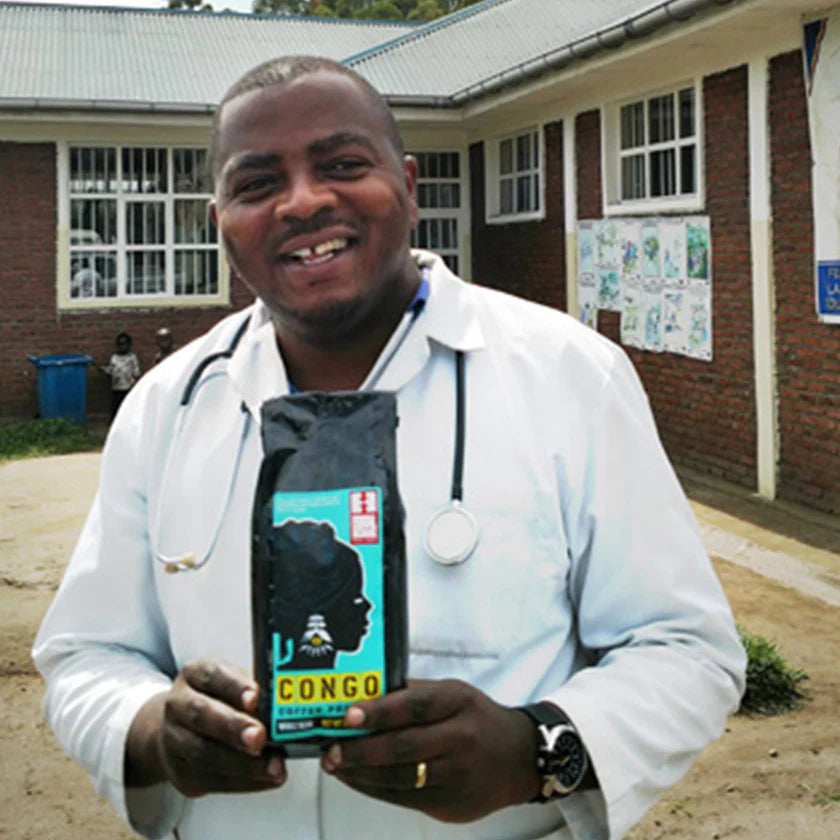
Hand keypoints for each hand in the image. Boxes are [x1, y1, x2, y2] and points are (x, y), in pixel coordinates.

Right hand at [125, 659, 286, 796]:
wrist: (176, 729)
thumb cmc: (216, 700)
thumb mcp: (233, 683)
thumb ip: (254, 690)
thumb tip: (285, 702)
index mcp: (194, 674)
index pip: (212, 675)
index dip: (235, 686)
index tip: (256, 697)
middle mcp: (178, 705)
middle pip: (201, 714)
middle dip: (233, 727)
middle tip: (260, 737)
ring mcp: (173, 740)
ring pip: (203, 753)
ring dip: (242, 763)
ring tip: (273, 766)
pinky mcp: (180, 773)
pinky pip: (210, 780)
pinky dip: (242, 781)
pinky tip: (264, 778)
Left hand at [320, 679, 540, 822]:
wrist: (519, 758)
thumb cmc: (478, 719)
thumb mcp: (453, 692)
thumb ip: (413, 692)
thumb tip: (365, 694)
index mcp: (459, 703)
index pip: (414, 706)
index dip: (379, 711)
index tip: (349, 714)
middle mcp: (461, 739)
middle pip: (404, 747)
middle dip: (361, 750)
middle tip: (332, 749)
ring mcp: (458, 776)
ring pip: (400, 778)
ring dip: (361, 774)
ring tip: (337, 765)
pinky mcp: (452, 805)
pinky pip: (405, 799)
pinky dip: (375, 790)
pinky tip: (358, 780)